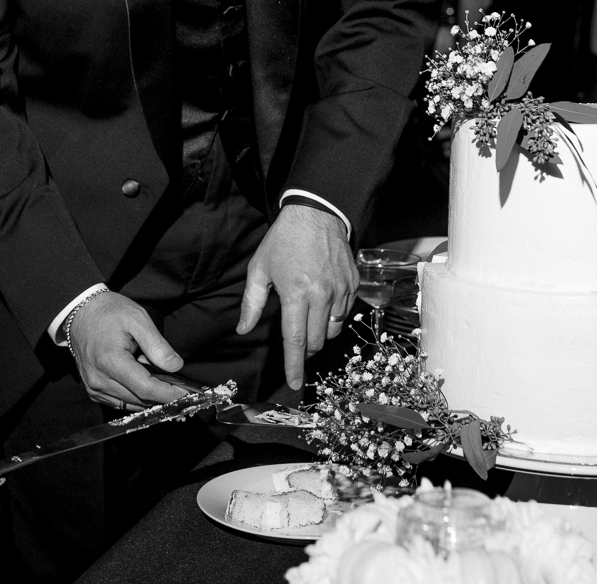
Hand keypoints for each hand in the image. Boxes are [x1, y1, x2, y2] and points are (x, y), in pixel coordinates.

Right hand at [67, 291, 189, 409]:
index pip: (145, 388)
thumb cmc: (109, 312)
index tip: (187, 393)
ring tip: (158, 378)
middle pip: (140, 400)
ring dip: (149, 397)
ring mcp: (94, 388)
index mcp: (110, 361)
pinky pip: (120, 402)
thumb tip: (176, 367)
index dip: (168, 393)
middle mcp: (99, 380)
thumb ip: (157, 345)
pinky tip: (142, 380)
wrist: (80, 313)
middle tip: (179, 386)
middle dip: (162, 396)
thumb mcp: (137, 318)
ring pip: (131, 404)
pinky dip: (135, 396)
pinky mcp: (93, 391)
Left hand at [236, 205, 355, 391]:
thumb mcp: (260, 269)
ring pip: (331, 331)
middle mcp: (322, 296)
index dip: (294, 366)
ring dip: (318, 334)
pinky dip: (331, 317)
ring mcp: (341, 291)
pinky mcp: (353, 285)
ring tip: (307, 319)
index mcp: (297, 294)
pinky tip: (321, 303)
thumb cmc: (283, 241)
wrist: (316, 213)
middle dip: (304, 350)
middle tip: (294, 341)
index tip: (294, 384)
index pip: (295, 340)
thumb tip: (243, 329)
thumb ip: (252, 303)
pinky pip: (343, 314)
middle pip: (316, 341)